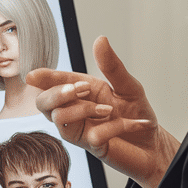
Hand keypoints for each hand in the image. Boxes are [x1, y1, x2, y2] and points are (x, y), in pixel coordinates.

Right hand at [28, 36, 179, 187]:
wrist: (154, 144)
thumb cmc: (138, 113)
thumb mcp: (129, 86)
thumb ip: (112, 66)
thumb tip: (100, 40)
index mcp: (83, 90)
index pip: (56, 82)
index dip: (44, 78)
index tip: (33, 76)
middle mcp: (76, 110)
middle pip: (44, 103)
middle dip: (56, 93)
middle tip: (78, 89)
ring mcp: (80, 129)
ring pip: (58, 118)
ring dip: (84, 110)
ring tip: (109, 111)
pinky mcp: (91, 146)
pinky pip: (91, 135)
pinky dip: (113, 127)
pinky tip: (129, 124)